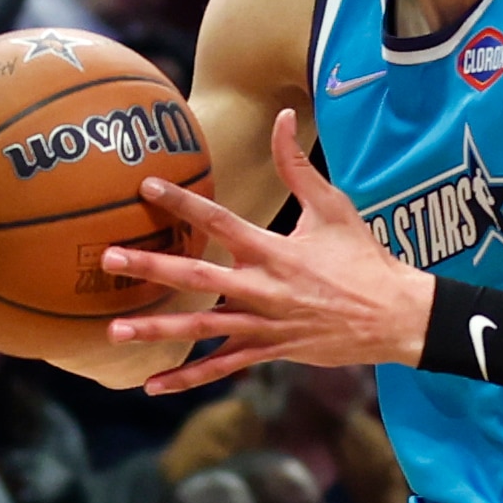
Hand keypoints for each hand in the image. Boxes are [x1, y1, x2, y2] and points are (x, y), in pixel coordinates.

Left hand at [103, 109, 431, 393]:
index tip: (146, 187)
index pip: (220, 220)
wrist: (393, 315)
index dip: (182, 202)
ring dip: (155, 329)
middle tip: (108, 260)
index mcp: (275, 250)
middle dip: (151, 267)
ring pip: (201, 327)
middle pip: (197, 276)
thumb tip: (285, 116)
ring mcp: (264, 323)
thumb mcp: (334, 207)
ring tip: (113, 330)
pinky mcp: (270, 350)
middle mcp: (263, 287)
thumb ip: (298, 166)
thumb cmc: (363, 258)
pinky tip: (152, 386)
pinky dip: (188, 378)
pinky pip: (222, 366)